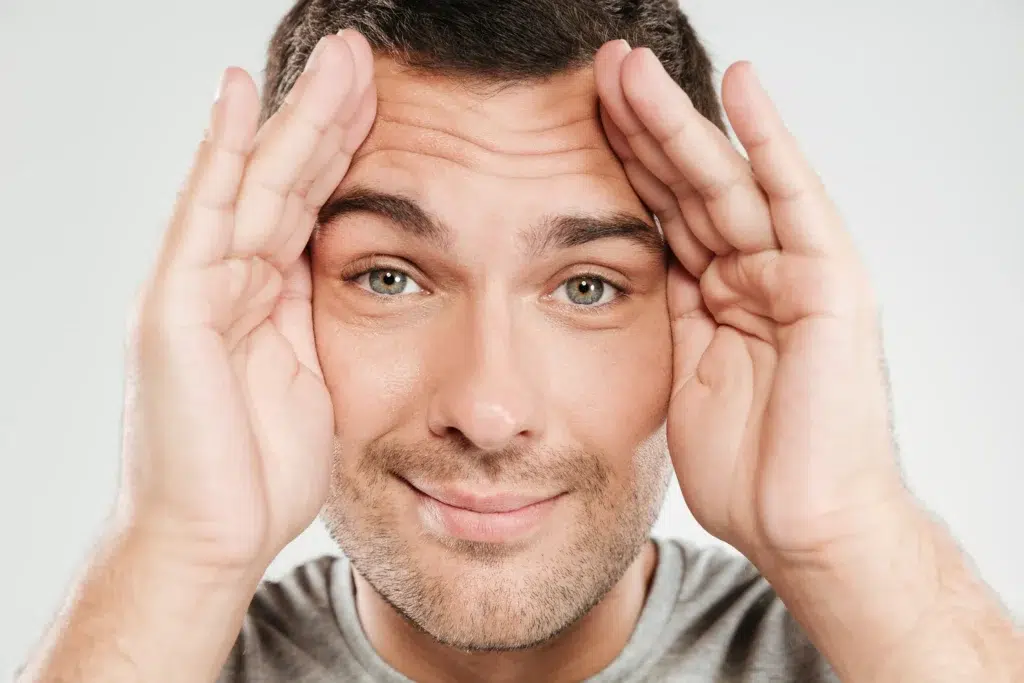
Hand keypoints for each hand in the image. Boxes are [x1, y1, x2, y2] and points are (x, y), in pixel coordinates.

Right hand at [118, 30, 375, 571]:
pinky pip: (203, 217)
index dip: (346, 150)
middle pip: (285, 178)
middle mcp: (227, 279)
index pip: (310, 204)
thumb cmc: (261, 473)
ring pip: (253, 183)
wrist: (209, 541)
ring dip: (294, 117)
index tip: (389, 100)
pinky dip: (220, 154)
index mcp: (265, 297)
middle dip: (328, 116)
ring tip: (337, 59)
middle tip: (365, 54)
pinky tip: (240, 96)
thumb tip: (343, 272)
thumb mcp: (312, 380)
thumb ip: (314, 319)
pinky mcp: (173, 307)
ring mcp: (195, 287)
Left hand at [595, 41, 910, 568]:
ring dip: (679, 123)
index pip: (660, 213)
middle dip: (640, 128)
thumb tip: (626, 267)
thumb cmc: (750, 467)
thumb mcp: (682, 374)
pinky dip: (768, 141)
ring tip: (632, 70)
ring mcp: (793, 271)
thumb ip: (669, 313)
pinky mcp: (829, 281)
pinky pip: (794, 200)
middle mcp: (754, 271)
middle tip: (596, 71)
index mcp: (715, 294)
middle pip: (687, 185)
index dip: (619, 165)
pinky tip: (739, 87)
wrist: (804, 526)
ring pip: (726, 181)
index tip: (571, 120)